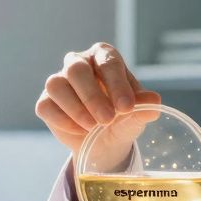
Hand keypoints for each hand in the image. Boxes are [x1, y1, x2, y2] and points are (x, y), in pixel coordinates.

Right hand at [35, 42, 162, 159]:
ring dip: (76, 108)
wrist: (104, 143)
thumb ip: (143, 108)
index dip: (117, 84)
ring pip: (57, 85)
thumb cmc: (122, 120)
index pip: (108, 62)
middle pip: (77, 69)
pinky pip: (47, 106)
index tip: (127, 107)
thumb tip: (154, 102)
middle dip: (92, 96)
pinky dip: (63, 121)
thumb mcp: (136, 116)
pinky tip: (80, 131)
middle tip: (107, 119)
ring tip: (93, 127)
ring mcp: (59, 81)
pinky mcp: (46, 101)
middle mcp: (79, 63)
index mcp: (104, 57)